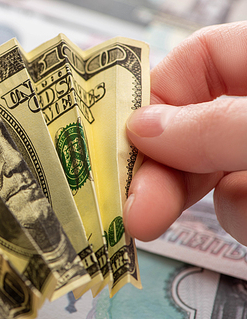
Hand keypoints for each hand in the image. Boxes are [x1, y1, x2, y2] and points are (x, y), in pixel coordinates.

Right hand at [124, 21, 246, 244]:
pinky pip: (233, 208)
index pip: (195, 60)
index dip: (153, 95)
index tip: (121, 138)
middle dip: (160, 173)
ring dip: (222, 203)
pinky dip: (244, 220)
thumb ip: (215, 126)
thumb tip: (143, 129)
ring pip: (206, 178)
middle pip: (185, 129)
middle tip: (134, 213)